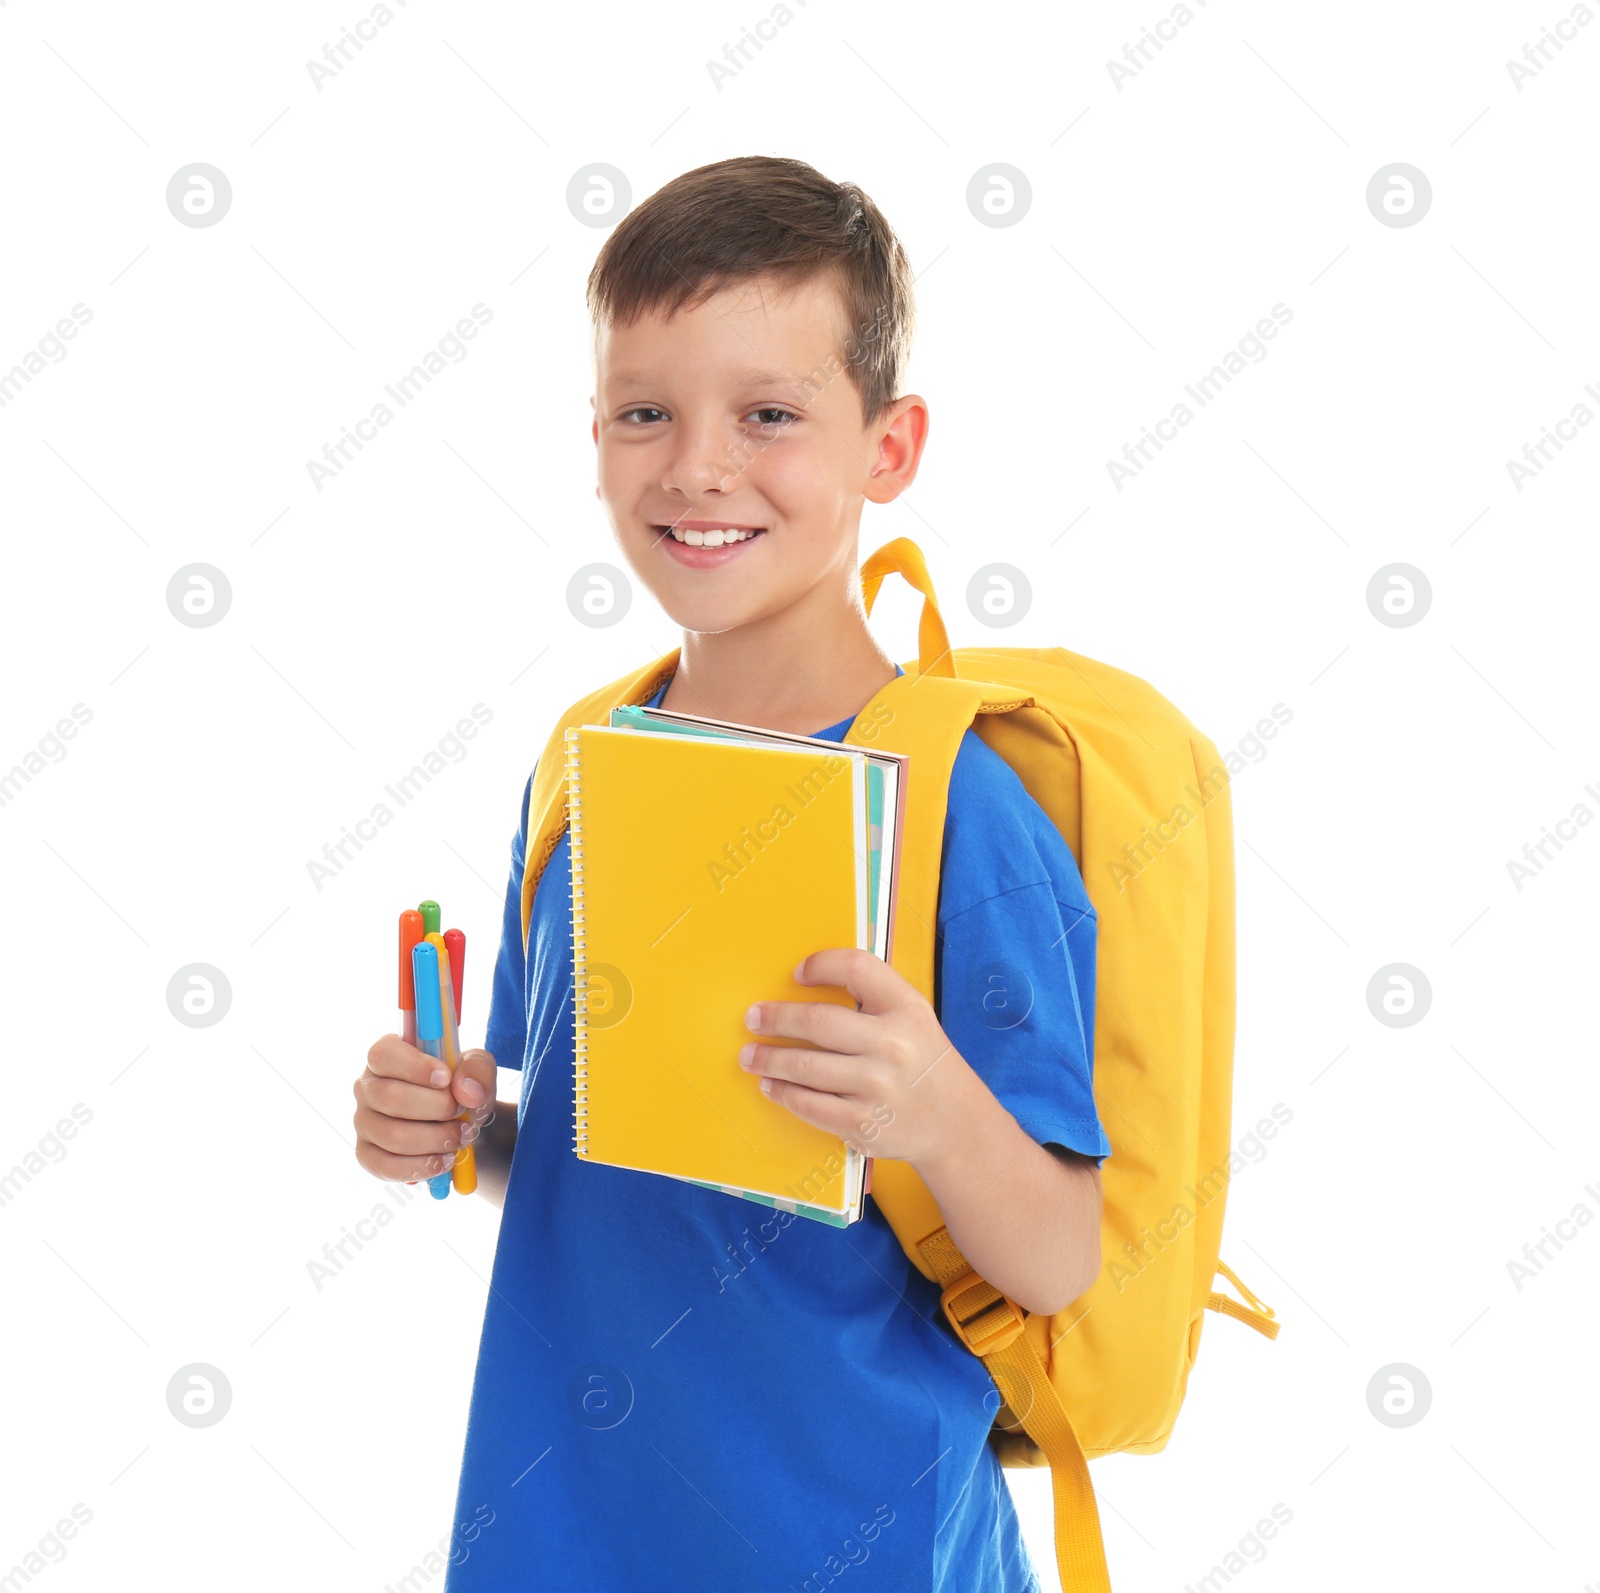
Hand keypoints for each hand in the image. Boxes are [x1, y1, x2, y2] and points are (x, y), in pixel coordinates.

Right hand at [353, 1036, 496, 1183]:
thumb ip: (477, 1069)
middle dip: (437, 1108)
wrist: (460, 1123)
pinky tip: (445, 1160)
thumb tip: (467, 1092)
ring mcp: (363, 1122)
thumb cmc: (460, 1087)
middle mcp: (367, 1087)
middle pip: (390, 1098)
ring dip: (436, 1139)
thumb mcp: (477, 1068)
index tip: (446, 1078)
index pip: (383, 1054)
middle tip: (463, 1112)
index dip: (414, 1067)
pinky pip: (386, 1166)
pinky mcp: (367, 1154)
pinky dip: (422, 1166)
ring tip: (462, 1137)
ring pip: (392, 1136)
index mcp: (387, 1056)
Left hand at [737, 947, 978, 1167]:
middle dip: (776, 1018)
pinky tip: (771, 1085)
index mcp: (906, 1008)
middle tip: (752, 1018)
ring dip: (768, 1059)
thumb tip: (809, 981)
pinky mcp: (862, 1123)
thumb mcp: (913, 1017)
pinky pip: (808, 1104)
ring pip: (805, 1067)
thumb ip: (874, 996)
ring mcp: (876, 1087)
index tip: (797, 974)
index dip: (821, 965)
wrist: (955, 1123)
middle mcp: (892, 1045)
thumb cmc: (922, 1061)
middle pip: (817, 1021)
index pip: (856, 969)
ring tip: (750, 1056)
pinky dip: (782, 1093)